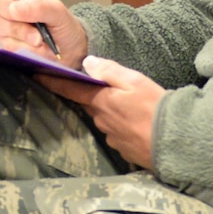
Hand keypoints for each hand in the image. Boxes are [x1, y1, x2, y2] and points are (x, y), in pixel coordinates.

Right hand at [0, 0, 89, 67]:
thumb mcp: (57, 11)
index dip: (2, 7)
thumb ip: (38, 6)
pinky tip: (39, 50)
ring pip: (3, 41)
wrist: (71, 49)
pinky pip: (12, 55)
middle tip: (38, 36)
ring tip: (43, 42)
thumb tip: (15, 9)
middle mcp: (2, 16)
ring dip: (27, 44)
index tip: (18, 14)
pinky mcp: (8, 52)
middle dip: (19, 30)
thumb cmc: (62, 25)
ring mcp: (4, 35)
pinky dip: (30, 54)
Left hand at [43, 58, 164, 168]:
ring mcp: (112, 138)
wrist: (176, 142)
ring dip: (112, 113)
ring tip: (133, 108)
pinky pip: (117, 134)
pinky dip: (124, 127)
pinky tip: (139, 124)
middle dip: (94, 98)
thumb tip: (88, 63)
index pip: (71, 90)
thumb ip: (110, 71)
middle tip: (110, 91)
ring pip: (105, 120)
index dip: (53, 81)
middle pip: (91, 105)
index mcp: (101, 103)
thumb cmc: (156, 107)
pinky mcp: (123, 151)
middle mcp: (101, 122)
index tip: (36, 73)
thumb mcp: (135, 81)